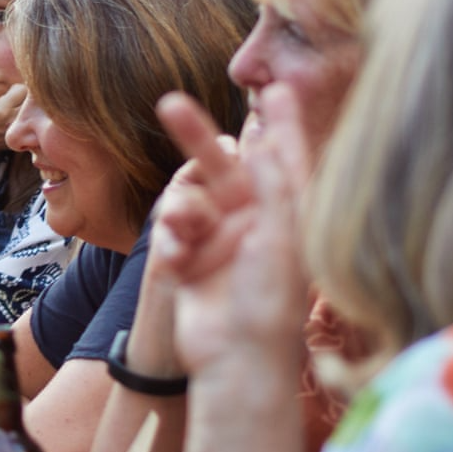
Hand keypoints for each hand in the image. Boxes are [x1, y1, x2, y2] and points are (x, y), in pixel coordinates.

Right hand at [164, 87, 311, 374]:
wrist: (235, 362)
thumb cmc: (269, 305)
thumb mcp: (279, 239)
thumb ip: (273, 187)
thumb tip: (265, 140)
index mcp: (283, 216)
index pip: (283, 159)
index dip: (281, 123)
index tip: (276, 88)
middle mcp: (251, 224)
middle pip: (223, 168)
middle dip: (196, 137)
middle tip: (169, 104)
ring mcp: (218, 243)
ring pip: (188, 200)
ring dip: (180, 210)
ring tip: (182, 231)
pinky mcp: (189, 264)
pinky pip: (171, 235)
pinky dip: (169, 241)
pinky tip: (176, 258)